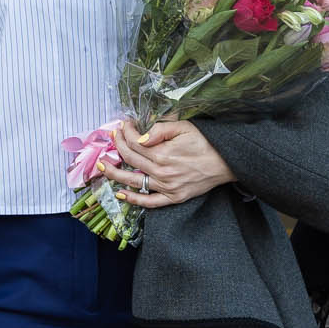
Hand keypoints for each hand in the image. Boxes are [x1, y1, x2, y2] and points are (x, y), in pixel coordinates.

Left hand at [105, 117, 234, 209]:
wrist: (226, 162)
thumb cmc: (206, 142)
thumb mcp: (185, 127)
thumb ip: (161, 130)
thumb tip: (140, 136)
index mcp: (163, 152)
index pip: (135, 142)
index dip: (126, 132)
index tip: (125, 125)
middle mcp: (162, 171)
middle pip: (130, 159)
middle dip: (117, 146)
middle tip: (112, 138)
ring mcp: (166, 187)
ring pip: (133, 181)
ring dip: (114, 173)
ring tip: (102, 166)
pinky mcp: (173, 197)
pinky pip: (149, 202)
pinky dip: (134, 200)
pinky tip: (121, 194)